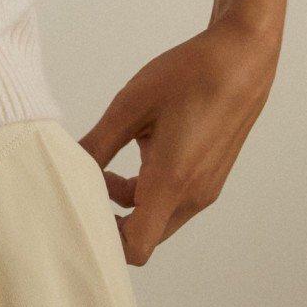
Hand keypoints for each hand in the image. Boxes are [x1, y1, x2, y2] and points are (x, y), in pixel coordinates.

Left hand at [78, 14, 281, 265]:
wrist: (240, 58)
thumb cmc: (187, 77)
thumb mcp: (130, 106)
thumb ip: (97, 144)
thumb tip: (66, 167)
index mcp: (172, 182)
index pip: (137, 247)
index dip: (105, 240)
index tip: (79, 212)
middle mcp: (194, 196)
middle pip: (145, 235)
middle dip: (111, 220)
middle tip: (83, 188)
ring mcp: (206, 188)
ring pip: (159, 216)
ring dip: (128, 202)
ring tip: (103, 166)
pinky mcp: (210, 176)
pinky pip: (173, 199)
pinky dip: (148, 189)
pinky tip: (133, 154)